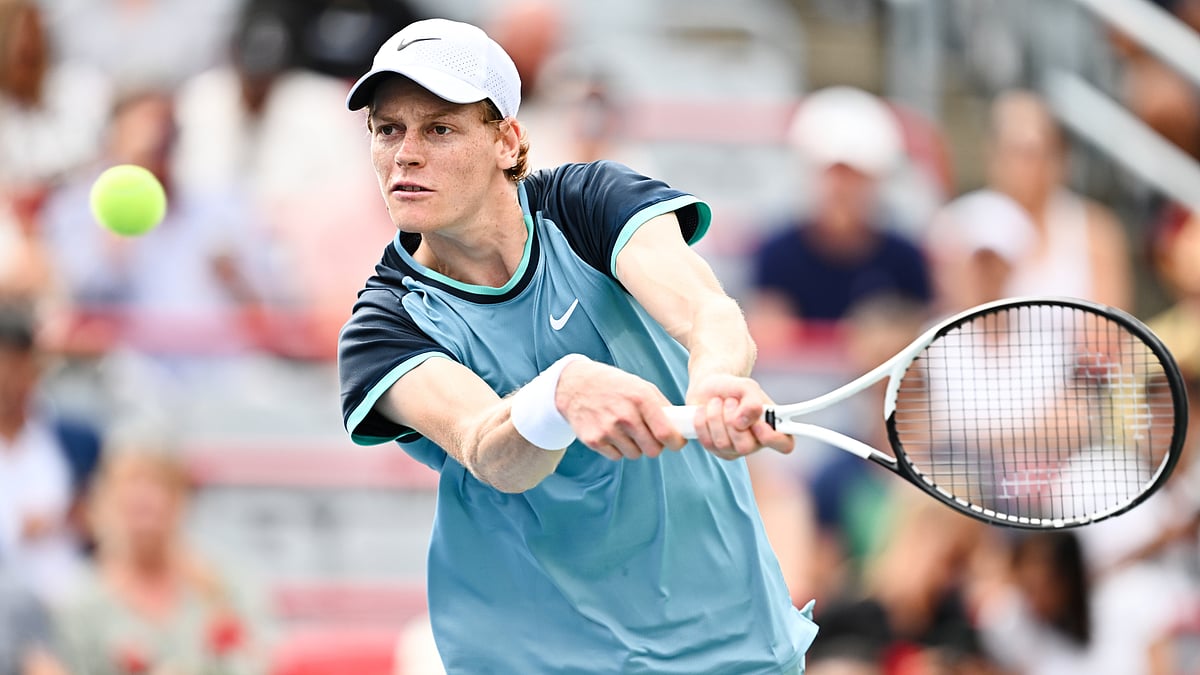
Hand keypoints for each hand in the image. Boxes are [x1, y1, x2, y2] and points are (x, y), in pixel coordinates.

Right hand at [556, 360, 686, 460]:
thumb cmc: (613, 385)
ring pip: (635, 454)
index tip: (677, 443)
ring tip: (626, 430)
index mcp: (640, 398)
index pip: (666, 433)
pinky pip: (616, 456)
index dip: (676, 442)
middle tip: (649, 436)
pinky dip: (617, 449)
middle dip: (655, 445)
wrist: (575, 385)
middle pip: (652, 450)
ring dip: (634, 447)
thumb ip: (661, 406)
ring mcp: (608, 429)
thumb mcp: (640, 386)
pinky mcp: (594, 440)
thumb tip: (680, 426)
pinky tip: (611, 432)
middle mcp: (624, 415)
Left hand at [686, 374, 793, 458]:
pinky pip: (707, 442)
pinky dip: (703, 421)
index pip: (785, 445)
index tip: (758, 424)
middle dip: (732, 419)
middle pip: (746, 446)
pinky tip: (706, 411)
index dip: (772, 438)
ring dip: (716, 415)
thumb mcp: (747, 387)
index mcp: (773, 428)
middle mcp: (756, 443)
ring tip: (717, 402)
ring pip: (723, 443)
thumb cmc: (734, 389)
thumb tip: (743, 422)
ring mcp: (735, 450)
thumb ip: (752, 402)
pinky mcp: (715, 450)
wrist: (710, 388)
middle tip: (731, 401)